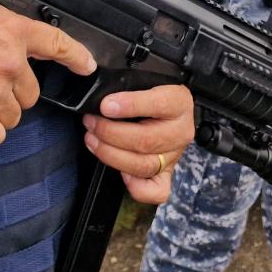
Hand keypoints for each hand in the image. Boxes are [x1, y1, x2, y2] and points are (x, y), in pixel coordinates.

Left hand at [82, 84, 194, 203]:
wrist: (168, 108)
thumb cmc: (150, 91)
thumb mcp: (144, 80)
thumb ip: (127, 85)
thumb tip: (100, 94)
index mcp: (179, 102)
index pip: (158, 104)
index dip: (130, 105)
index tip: (105, 106)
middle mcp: (181, 131)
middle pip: (146, 140)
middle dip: (110, 133)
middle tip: (90, 123)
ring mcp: (175, 155)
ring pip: (144, 165)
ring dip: (111, 155)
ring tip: (92, 140)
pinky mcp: (168, 174)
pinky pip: (157, 191)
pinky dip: (138, 188)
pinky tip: (122, 175)